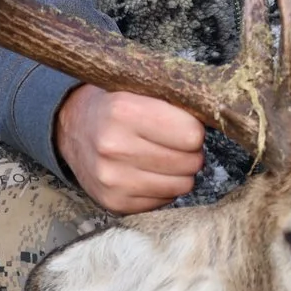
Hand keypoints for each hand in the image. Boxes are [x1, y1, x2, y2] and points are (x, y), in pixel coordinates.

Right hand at [56, 86, 205, 212]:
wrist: (73, 128)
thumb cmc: (116, 105)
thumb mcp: (139, 88)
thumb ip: (174, 99)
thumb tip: (216, 115)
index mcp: (124, 111)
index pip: (191, 134)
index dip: (194, 129)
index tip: (184, 125)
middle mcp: (114, 147)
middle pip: (189, 162)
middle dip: (190, 152)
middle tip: (175, 143)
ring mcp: (112, 179)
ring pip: (182, 185)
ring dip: (180, 172)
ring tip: (164, 157)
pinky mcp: (114, 202)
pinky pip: (165, 201)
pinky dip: (164, 188)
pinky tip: (149, 172)